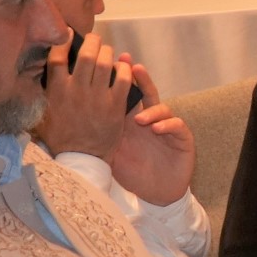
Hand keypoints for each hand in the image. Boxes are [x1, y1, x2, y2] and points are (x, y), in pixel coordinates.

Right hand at [39, 34, 133, 160]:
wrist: (80, 158)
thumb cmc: (58, 138)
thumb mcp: (40, 115)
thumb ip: (39, 94)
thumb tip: (31, 77)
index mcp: (57, 91)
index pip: (58, 57)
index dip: (64, 41)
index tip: (69, 33)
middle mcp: (77, 90)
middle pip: (86, 55)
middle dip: (92, 42)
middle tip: (94, 40)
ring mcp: (97, 97)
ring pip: (105, 63)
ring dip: (107, 52)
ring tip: (107, 50)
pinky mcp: (115, 106)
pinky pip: (123, 79)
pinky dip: (124, 69)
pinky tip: (123, 66)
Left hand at [108, 63, 195, 205]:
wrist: (157, 193)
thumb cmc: (132, 173)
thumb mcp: (112, 152)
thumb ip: (100, 135)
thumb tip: (73, 119)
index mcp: (131, 121)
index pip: (126, 95)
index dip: (121, 79)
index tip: (112, 63)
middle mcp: (150, 120)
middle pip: (146, 93)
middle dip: (140, 78)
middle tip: (133, 66)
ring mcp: (167, 127)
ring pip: (162, 107)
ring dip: (151, 111)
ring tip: (140, 120)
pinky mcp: (182, 138)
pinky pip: (176, 125)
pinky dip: (167, 125)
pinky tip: (157, 130)